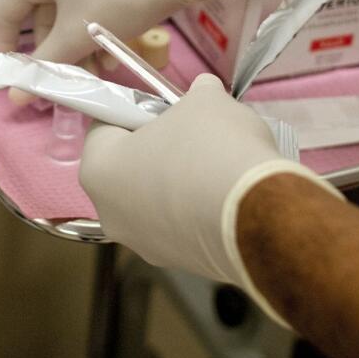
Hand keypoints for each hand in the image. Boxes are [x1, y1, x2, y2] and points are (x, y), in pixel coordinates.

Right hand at [0, 0, 220, 69]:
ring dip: (78, 39)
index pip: (6, 9)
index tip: (13, 73)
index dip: (5, 45)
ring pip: (68, 4)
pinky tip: (113, 45)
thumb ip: (45, 65)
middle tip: (68, 76)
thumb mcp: (78, 36)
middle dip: (56, 48)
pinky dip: (93, 20)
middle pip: (41, 10)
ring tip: (99, 67)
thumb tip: (16, 96)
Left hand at [80, 74, 338, 319]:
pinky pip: (182, 227)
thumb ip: (197, 94)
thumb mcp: (206, 101)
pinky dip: (198, 212)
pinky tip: (227, 197)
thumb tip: (204, 93)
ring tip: (217, 167)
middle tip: (192, 135)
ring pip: (154, 202)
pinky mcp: (178, 264)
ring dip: (179, 183)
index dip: (134, 111)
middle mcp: (109, 214)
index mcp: (97, 169)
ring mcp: (142, 244)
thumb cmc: (215, 147)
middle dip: (157, 150)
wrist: (260, 216)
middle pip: (128, 169)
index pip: (104, 128)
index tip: (163, 108)